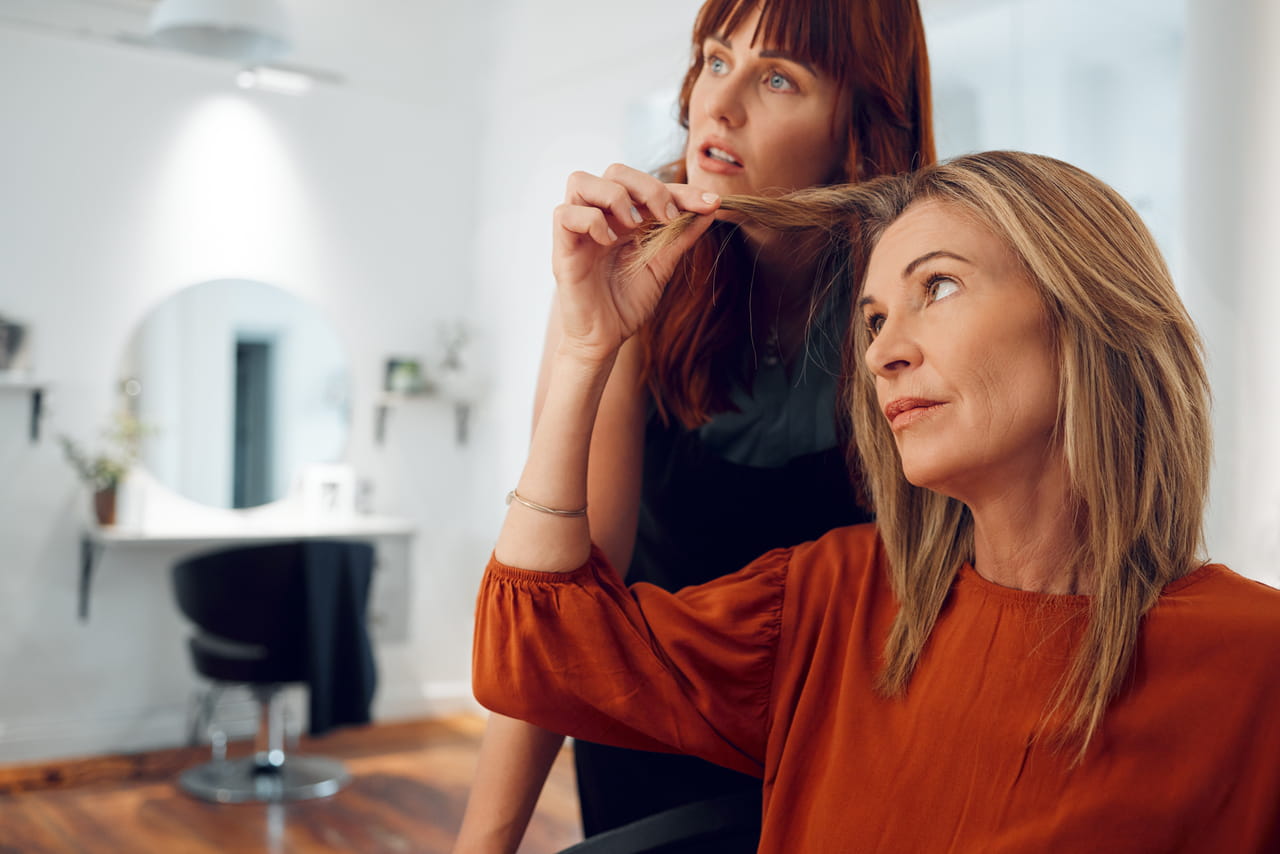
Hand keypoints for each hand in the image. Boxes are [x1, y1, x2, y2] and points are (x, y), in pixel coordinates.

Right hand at [552, 163, 718, 363]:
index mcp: (623, 217)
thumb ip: (680, 237)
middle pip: (615, 170)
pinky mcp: (563, 248)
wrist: (605, 338)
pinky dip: (591, 220)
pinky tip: (608, 242)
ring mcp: (579, 230)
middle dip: (648, 187)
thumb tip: (712, 210)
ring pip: (581, 181)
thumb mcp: (662, 266)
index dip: (681, 190)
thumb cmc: (627, 303)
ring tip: (633, 227)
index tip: (711, 204)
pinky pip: (565, 214)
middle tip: (667, 217)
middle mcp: (600, 216)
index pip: (649, 186)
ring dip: (615, 196)